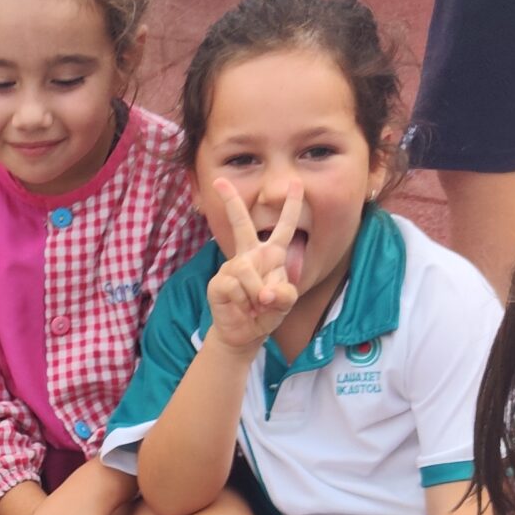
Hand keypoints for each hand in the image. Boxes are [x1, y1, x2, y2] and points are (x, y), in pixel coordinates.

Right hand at [206, 183, 304, 351]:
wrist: (245, 333)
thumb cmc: (268, 312)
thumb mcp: (285, 303)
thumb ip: (284, 295)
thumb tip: (263, 293)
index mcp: (271, 254)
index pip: (284, 226)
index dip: (291, 205)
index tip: (296, 183)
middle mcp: (249, 255)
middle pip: (240, 223)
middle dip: (230, 201)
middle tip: (219, 181)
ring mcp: (232, 267)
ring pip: (246, 270)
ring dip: (256, 294)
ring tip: (255, 307)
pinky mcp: (218, 282)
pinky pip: (235, 287)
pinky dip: (244, 302)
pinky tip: (242, 308)